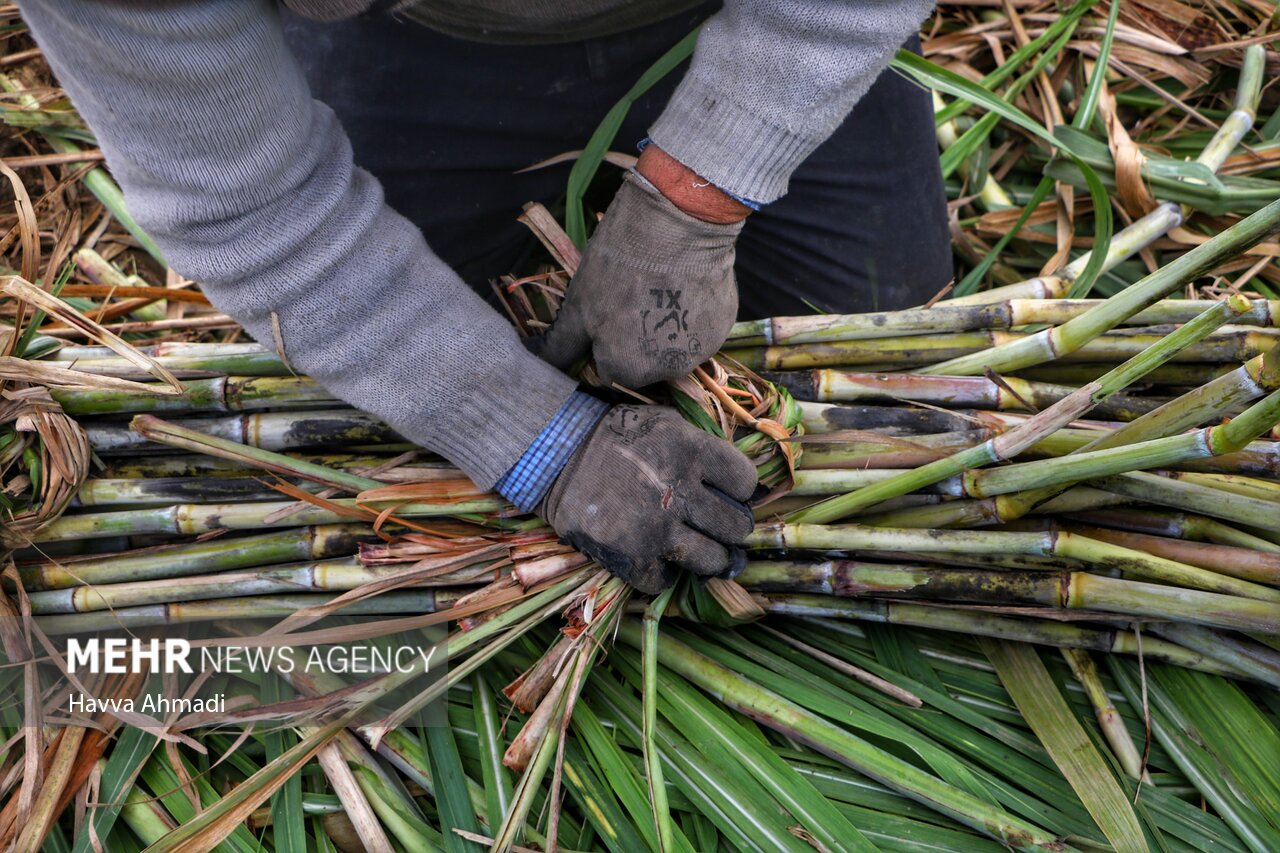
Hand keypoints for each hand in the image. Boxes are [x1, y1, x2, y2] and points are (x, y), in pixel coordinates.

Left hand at [530, 166, 745, 386]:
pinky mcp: (723, 327)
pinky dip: (690, 313)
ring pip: (672, 347)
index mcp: (626, 370)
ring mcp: (700, 350)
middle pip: (642, 364)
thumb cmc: (619, 264)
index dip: (601, 342)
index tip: (604, 313)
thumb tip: (534, 360)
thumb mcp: (579, 305)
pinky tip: (682, 284)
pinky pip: (699, 329)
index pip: (607, 370)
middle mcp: (667, 372)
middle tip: (630, 297)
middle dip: (633, 339)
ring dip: (663, 328)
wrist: (679, 223)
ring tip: (657, 288)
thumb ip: (560, 344)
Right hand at [539, 405, 756, 593]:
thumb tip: (740, 480)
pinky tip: (657, 556)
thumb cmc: (614, 437)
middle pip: (737, 527)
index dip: (740, 490)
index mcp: (691, 453)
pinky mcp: (632, 558)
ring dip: (710, 558)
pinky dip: (664, 573)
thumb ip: (703, 447)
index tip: (728, 493)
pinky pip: (667, 580)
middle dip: (731, 528)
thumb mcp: (665, 423)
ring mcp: (656, 530)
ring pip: (713, 561)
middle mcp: (680, 493)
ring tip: (700, 549)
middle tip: (717, 526)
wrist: (555, 457)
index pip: (745, 482)